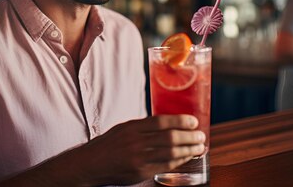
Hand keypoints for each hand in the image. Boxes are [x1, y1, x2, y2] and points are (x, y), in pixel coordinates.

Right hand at [73, 115, 204, 185]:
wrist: (91, 164)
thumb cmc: (109, 144)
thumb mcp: (124, 128)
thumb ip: (144, 126)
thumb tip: (170, 123)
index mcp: (132, 127)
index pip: (161, 121)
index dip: (180, 121)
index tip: (193, 121)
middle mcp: (135, 142)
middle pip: (169, 138)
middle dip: (189, 136)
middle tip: (201, 135)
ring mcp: (138, 158)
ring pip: (170, 153)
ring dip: (188, 150)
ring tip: (199, 147)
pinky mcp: (140, 171)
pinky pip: (165, 165)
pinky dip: (178, 160)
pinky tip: (186, 157)